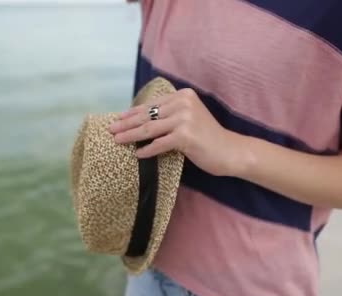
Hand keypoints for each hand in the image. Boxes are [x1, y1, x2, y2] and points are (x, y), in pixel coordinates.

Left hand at [109, 88, 238, 176]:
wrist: (230, 151)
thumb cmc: (208, 138)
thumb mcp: (189, 119)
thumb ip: (170, 116)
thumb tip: (140, 121)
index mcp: (183, 95)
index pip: (151, 104)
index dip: (132, 112)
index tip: (118, 118)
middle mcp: (183, 103)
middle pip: (147, 115)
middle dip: (126, 124)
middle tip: (110, 130)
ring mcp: (184, 118)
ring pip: (149, 129)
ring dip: (130, 136)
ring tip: (117, 141)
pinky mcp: (185, 136)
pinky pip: (159, 144)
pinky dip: (148, 150)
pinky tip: (137, 154)